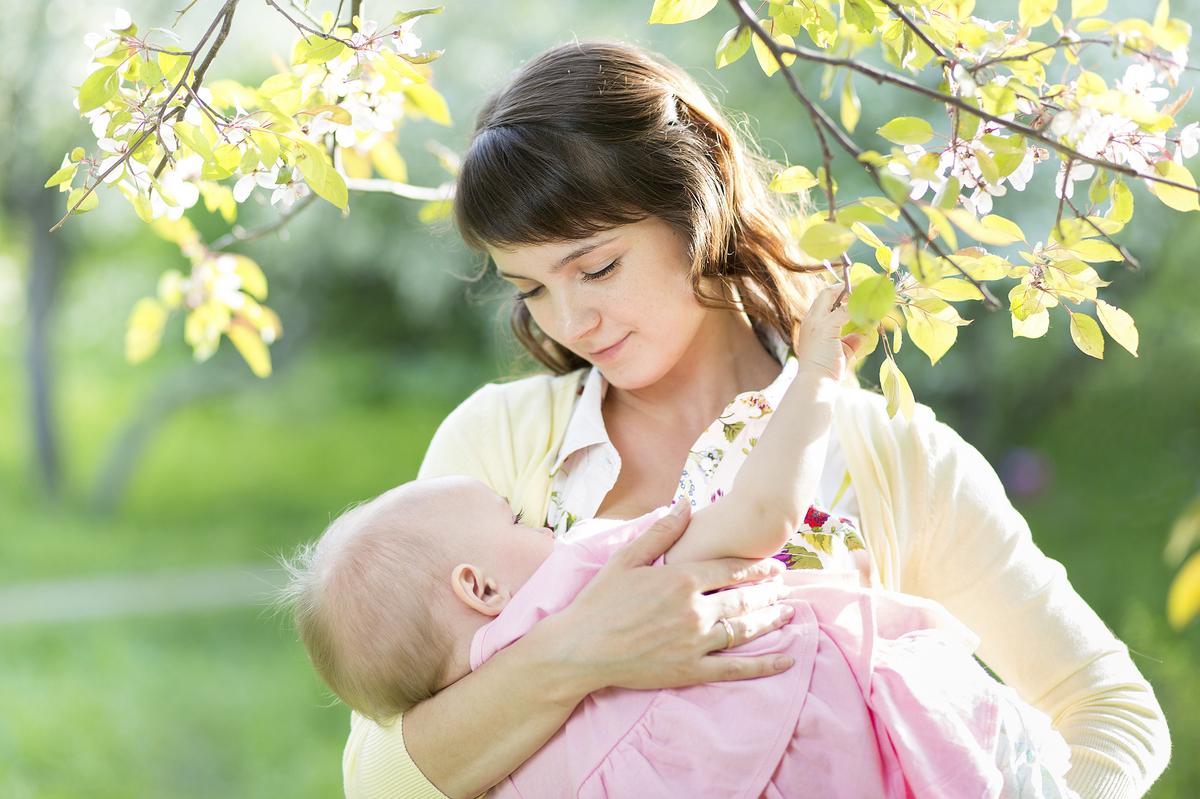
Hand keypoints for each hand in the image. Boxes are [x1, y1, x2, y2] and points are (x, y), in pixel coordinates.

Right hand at [545, 503, 797, 693]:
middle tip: (786, 588)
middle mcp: (695, 610)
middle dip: (768, 592)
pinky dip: (764, 665)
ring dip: (770, 620)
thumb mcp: (626, 558)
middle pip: (743, 598)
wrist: (581, 648)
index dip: (756, 567)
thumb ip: (662, 531)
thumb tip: (686, 502)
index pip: (730, 569)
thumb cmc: (599, 601)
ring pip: (744, 629)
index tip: (775, 566)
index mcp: (681, 580)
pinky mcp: (691, 670)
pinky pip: (736, 669)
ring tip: (788, 613)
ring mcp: (696, 642)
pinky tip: (787, 659)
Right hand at [792, 283, 862, 381]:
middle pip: (825, 293)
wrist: (815, 382)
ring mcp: (816, 323)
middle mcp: (811, 320)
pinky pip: (844, 311)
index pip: (822, 302)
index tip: (853, 294)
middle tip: (861, 287)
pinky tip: (867, 310)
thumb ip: (850, 341)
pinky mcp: (826, 328)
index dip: (837, 294)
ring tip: (865, 293)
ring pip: (832, 296)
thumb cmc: (825, 370)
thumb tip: (862, 335)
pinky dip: (856, 308)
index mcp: (811, 325)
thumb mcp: (840, 352)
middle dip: (843, 288)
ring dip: (850, 293)